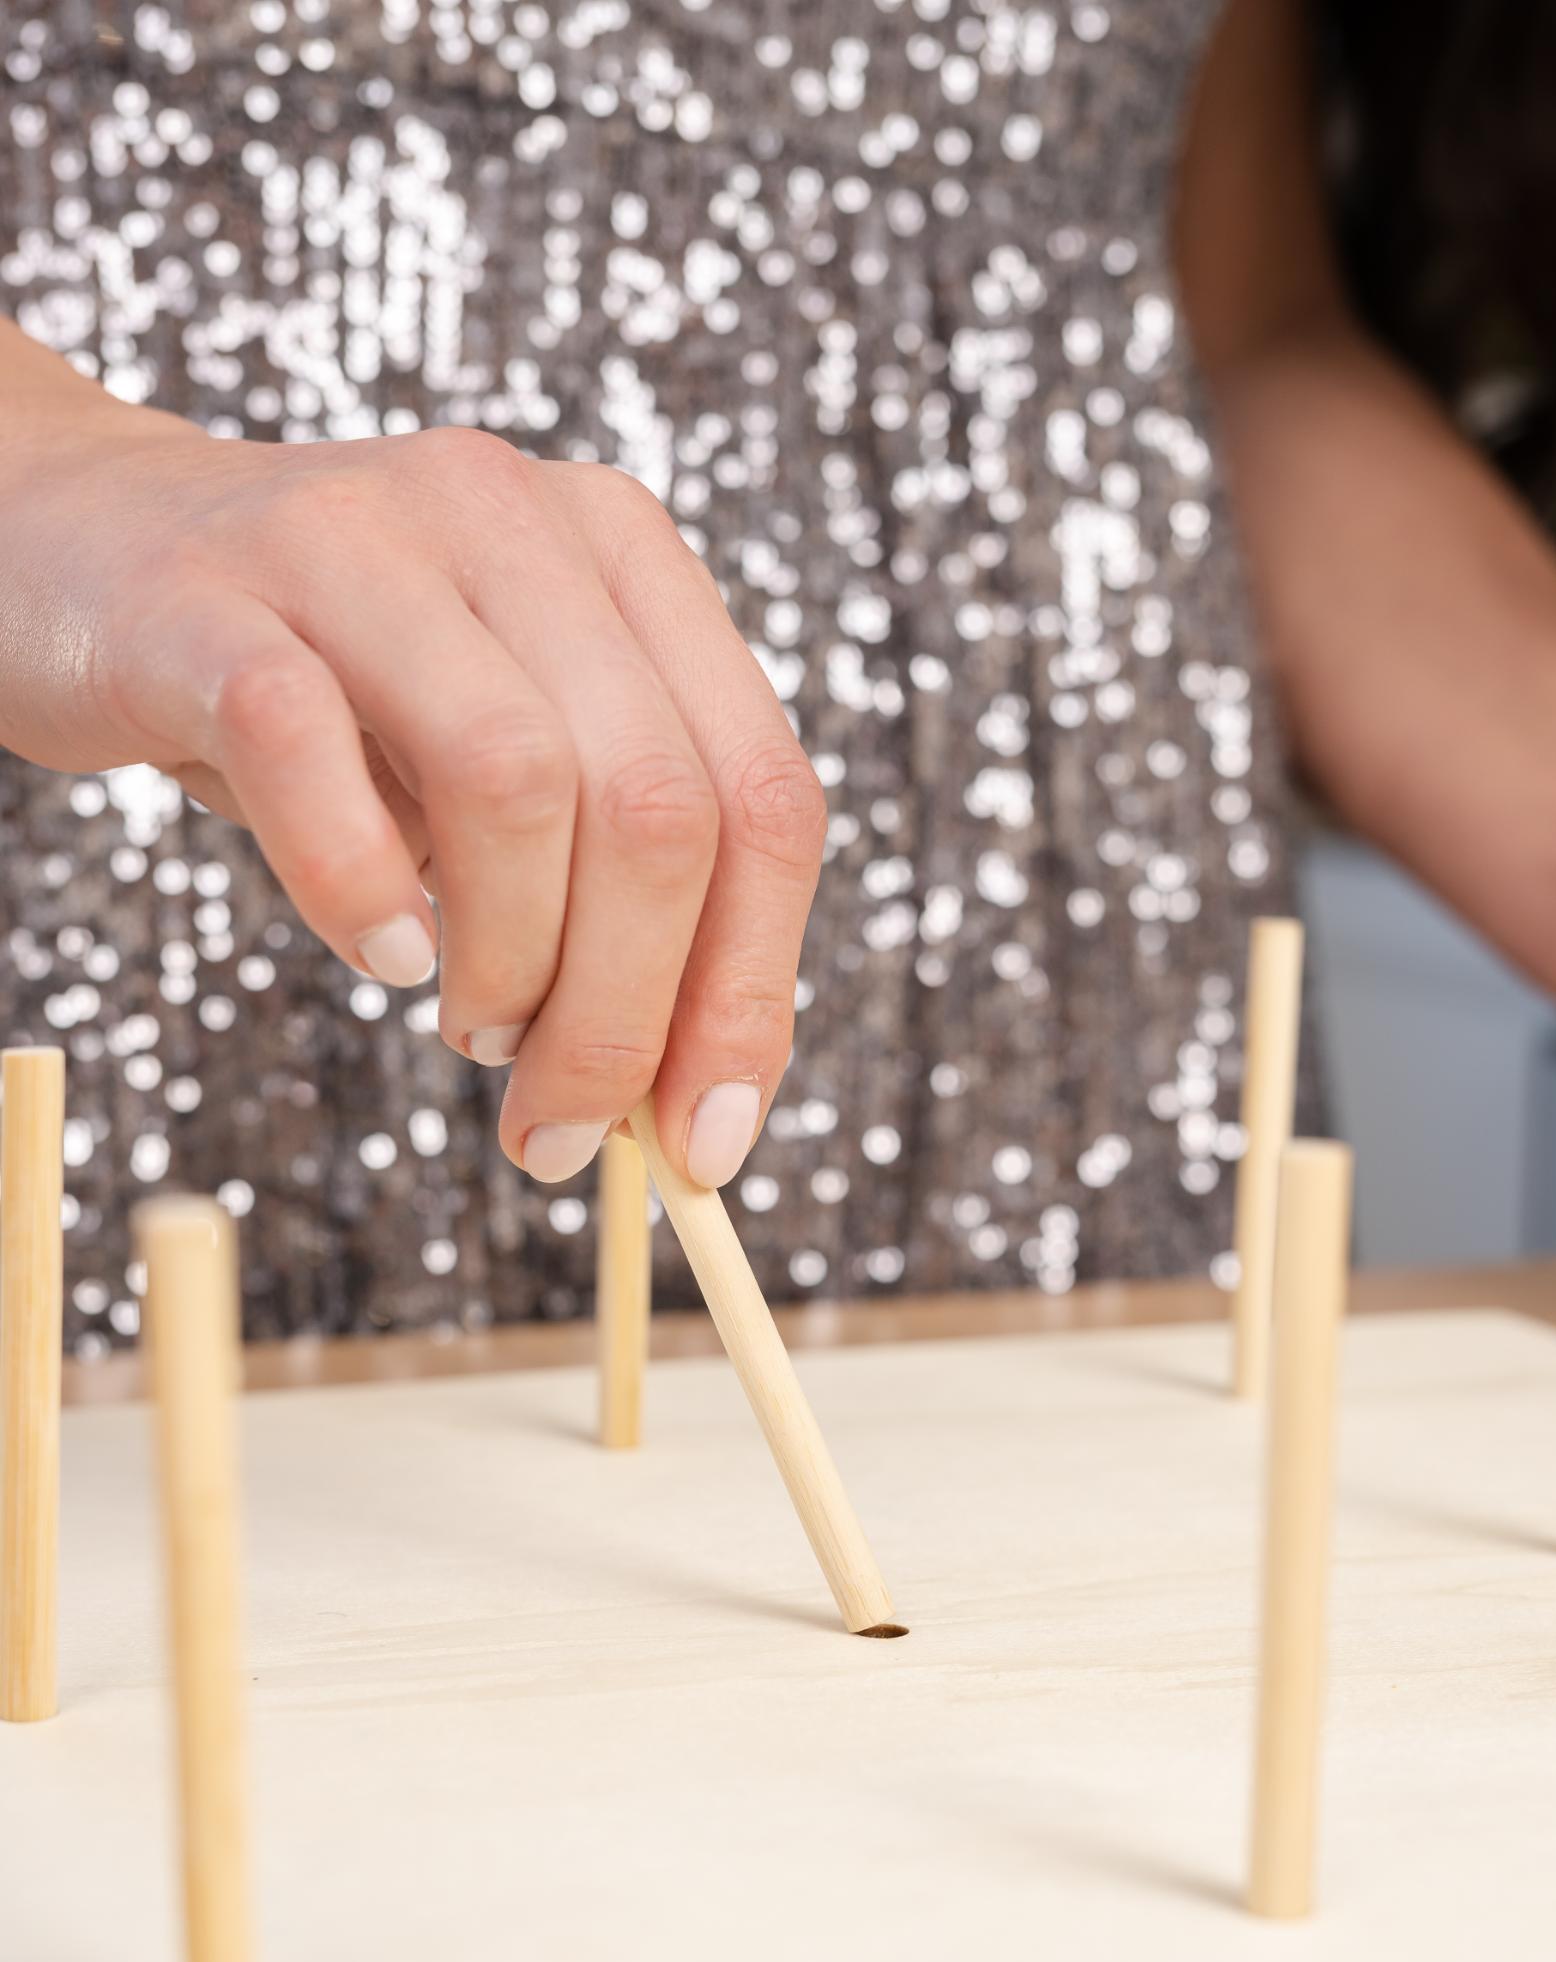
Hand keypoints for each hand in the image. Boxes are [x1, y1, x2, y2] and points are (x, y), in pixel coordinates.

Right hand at [0, 388, 824, 1185]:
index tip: (707, 1139)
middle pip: (655, 806)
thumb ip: (603, 892)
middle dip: (626, 1016)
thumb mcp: (493, 770)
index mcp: (624, 558)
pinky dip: (354, 882)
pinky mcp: (205, 594)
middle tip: (563, 1127)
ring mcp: (357, 537)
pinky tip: (379, 950)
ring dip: (511, 963)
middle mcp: (512, 518)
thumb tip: (685, 1106)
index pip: (763, 794)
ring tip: (470, 1033)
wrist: (83, 551)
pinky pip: (303, 747)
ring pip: (514, 776)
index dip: (750, 991)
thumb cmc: (322, 697)